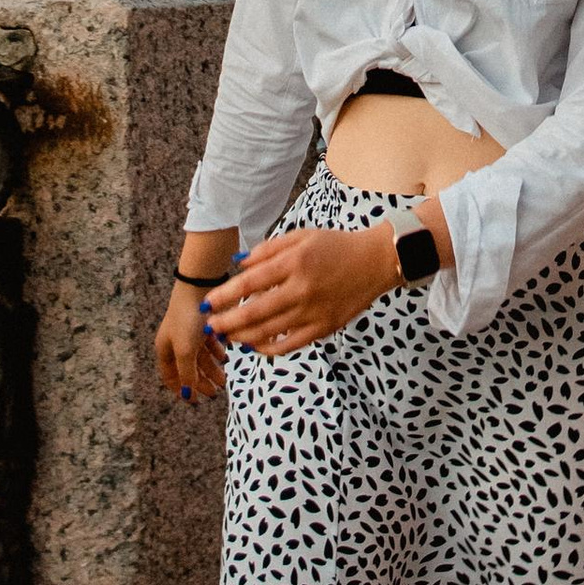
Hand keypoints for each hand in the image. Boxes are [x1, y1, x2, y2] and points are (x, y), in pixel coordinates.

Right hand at [158, 230, 237, 402]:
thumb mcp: (186, 351)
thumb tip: (189, 394)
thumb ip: (187, 373)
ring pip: (201, 356)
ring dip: (212, 368)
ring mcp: (188, 331)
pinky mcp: (201, 322)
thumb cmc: (187, 320)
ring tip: (225, 379)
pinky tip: (226, 355)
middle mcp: (175, 341)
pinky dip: (217, 350)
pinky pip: (209, 342)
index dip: (181, 389)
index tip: (194, 401)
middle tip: (216, 392)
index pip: (170, 376)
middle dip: (201, 381)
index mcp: (165, 349)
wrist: (198, 287)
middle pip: (188, 367)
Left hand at [201, 224, 399, 359]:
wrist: (376, 261)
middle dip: (227, 322)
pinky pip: (291, 344)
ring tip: (229, 336)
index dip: (224, 296)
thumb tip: (239, 265)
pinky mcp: (325, 327)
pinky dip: (270, 348)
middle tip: (210, 326)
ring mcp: (314, 311)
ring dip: (244, 337)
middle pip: (254, 312)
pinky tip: (256, 346)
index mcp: (294, 262)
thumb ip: (268, 250)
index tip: (207, 303)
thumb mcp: (300, 236)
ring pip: (270, 332)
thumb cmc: (335, 246)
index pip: (249, 283)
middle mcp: (302, 288)